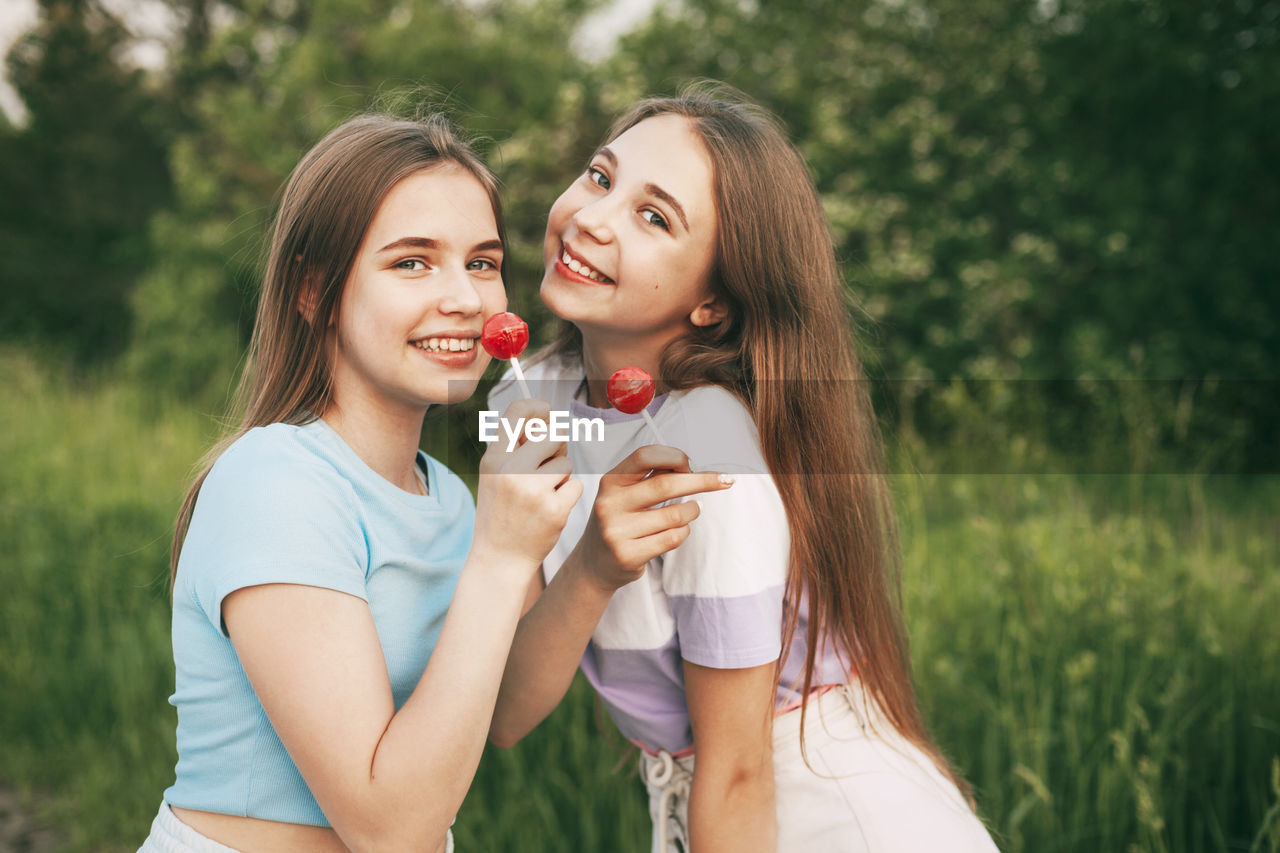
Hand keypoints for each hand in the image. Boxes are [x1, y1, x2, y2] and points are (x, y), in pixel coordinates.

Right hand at [473, 399, 582, 578]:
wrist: (500, 559)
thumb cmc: (501, 513)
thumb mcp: (495, 476)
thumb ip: (515, 447)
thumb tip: (547, 415)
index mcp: (493, 459)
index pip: (518, 412)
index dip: (538, 407)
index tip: (547, 413)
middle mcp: (511, 471)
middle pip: (553, 434)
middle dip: (557, 447)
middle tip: (549, 464)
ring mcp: (533, 491)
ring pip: (566, 462)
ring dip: (561, 476)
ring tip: (543, 494)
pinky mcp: (554, 509)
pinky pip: (575, 485)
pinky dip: (568, 495)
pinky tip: (551, 509)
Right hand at [572, 445, 732, 591]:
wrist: (594, 564)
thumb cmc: (620, 521)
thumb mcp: (625, 494)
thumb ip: (653, 478)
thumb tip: (692, 466)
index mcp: (610, 481)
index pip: (645, 455)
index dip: (674, 456)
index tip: (692, 464)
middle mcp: (610, 504)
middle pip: (666, 484)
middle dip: (702, 481)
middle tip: (725, 481)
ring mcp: (616, 531)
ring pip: (675, 515)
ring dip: (693, 511)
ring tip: (693, 510)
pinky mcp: (628, 555)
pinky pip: (673, 538)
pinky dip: (684, 531)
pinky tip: (679, 530)